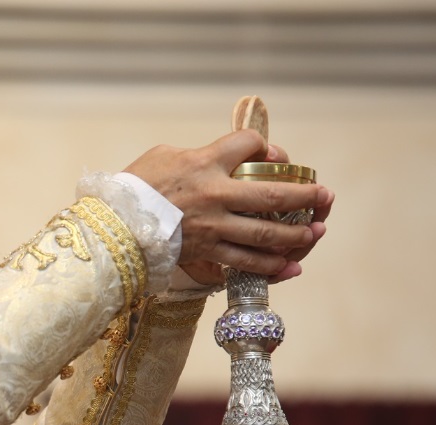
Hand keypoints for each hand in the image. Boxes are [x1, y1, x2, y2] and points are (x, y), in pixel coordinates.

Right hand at [124, 130, 330, 277]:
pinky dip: (270, 268)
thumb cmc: (135, 187)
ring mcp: (213, 228)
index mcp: (204, 163)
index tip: (275, 156)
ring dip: (295, 234)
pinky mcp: (206, 253)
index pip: (247, 146)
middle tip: (323, 195)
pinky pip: (245, 264)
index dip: (266, 149)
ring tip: (315, 232)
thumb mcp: (165, 154)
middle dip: (303, 196)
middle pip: (271, 196)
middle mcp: (215, 196)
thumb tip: (230, 154)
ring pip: (265, 235)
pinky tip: (290, 268)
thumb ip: (201, 153)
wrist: (112, 227)